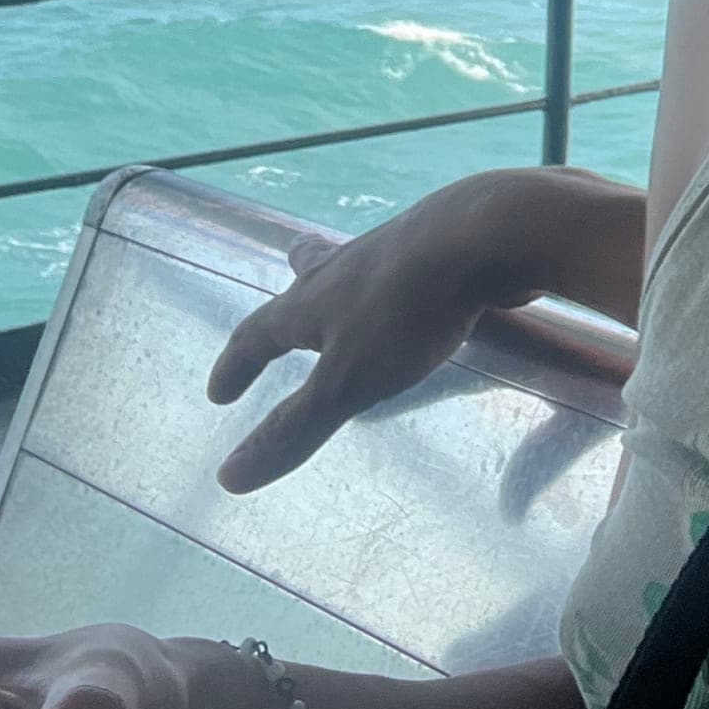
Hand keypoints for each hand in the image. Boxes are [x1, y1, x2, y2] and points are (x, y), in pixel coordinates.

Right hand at [208, 176, 532, 492]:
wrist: (491, 231)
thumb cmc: (411, 309)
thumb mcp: (348, 381)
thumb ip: (294, 427)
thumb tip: (227, 477)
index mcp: (314, 298)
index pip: (258, 333)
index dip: (236, 365)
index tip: (217, 390)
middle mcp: (349, 266)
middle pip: (310, 271)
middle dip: (295, 281)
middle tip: (288, 268)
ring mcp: (400, 247)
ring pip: (362, 265)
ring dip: (348, 278)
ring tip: (353, 287)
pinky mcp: (447, 245)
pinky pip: (412, 266)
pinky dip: (401, 280)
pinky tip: (426, 290)